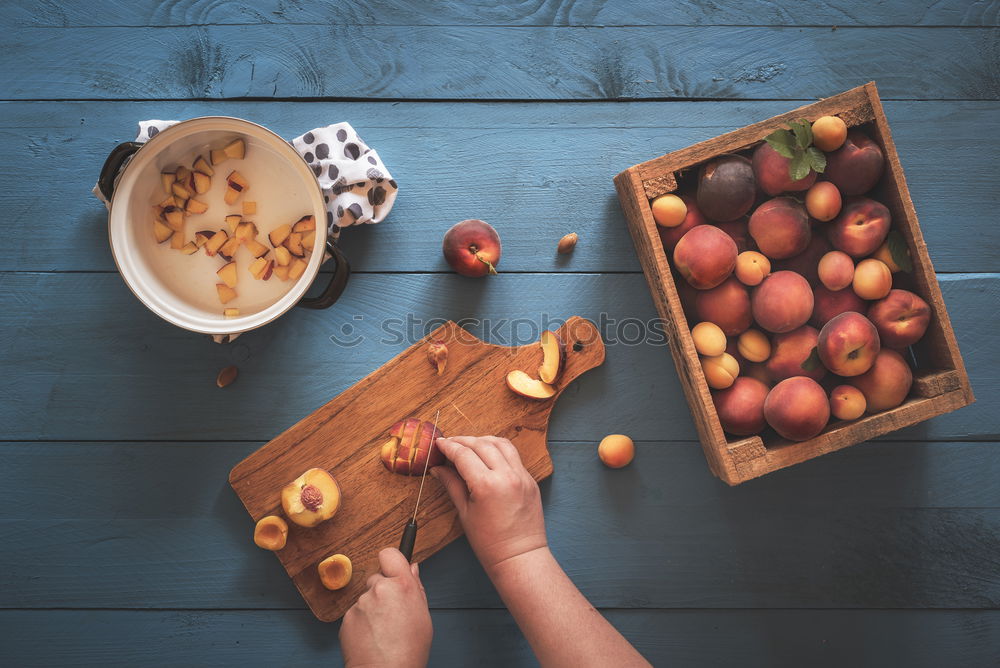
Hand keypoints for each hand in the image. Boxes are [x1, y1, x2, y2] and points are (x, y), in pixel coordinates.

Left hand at [339, 548, 431, 667]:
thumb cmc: (409, 649)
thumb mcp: (423, 615)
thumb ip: (416, 587)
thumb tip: (412, 568)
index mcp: (402, 585)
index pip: (390, 554)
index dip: (391, 561)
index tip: (393, 569)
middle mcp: (379, 589)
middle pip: (377, 578)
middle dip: (383, 590)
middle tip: (392, 612)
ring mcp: (360, 603)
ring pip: (366, 597)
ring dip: (372, 608)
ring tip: (382, 630)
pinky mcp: (347, 617)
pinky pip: (356, 613)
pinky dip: (362, 621)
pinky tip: (371, 636)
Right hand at [432, 436, 547, 574]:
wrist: (520, 557)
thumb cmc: (490, 542)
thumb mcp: (465, 513)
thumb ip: (452, 485)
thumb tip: (438, 469)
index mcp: (487, 485)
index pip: (464, 455)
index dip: (448, 447)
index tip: (439, 443)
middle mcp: (506, 476)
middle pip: (481, 444)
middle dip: (463, 440)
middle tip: (450, 443)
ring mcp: (522, 476)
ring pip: (501, 443)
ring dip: (483, 440)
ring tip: (469, 445)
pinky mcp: (530, 480)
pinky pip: (514, 455)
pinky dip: (499, 450)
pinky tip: (488, 455)